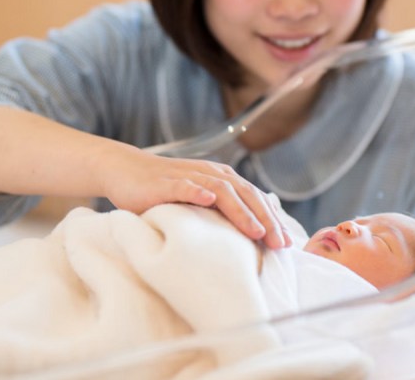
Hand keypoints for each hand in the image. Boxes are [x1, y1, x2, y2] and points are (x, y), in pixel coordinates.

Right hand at [98, 146, 290, 248]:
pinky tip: (208, 200)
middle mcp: (211, 174)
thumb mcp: (200, 201)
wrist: (127, 171)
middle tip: (279, 244)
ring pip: (222, 191)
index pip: (255, 198)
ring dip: (241, 211)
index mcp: (223, 179)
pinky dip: (197, 191)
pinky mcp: (165, 182)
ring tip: (255, 231)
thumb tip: (251, 239)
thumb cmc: (166, 192)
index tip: (287, 244)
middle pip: (246, 194)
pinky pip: (184, 185)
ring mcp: (189, 176)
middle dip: (265, 219)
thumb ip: (222, 213)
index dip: (273, 219)